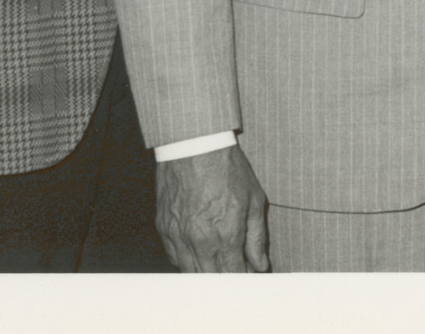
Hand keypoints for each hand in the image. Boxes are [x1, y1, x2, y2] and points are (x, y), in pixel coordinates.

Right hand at [157, 145, 269, 272]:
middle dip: (224, 281)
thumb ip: (256, 236)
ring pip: (190, 273)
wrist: (195, 144)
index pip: (234, 276)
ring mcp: (178, 236)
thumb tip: (260, 264)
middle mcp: (200, 241)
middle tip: (234, 271)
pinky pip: (174, 258)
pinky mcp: (164, 228)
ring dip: (205, 274)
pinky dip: (187, 261)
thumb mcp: (253, 199)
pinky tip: (199, 253)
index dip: (242, 280)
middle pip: (211, 280)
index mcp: (226, 235)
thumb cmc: (227, 168)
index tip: (248, 275)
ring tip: (218, 263)